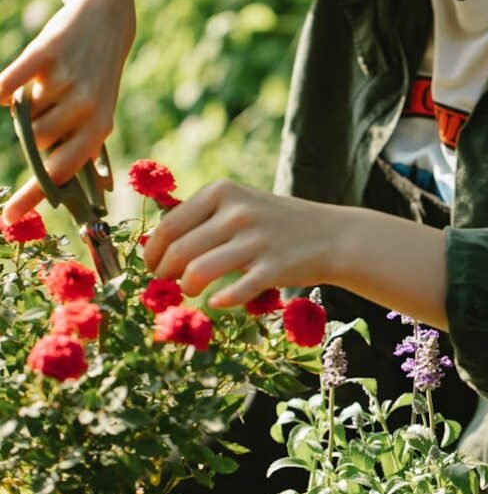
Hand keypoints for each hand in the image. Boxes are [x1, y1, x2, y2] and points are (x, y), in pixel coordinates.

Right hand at [0, 0, 134, 221]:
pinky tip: (1, 88)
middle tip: (48, 105)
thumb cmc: (97, 76)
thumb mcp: (100, 112)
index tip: (8, 218)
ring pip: (22, 115)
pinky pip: (9, 83)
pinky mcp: (47, 52)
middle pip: (35, 142)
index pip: (62, 171)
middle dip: (33, 131)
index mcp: (100, 127)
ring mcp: (67, 79)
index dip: (34, 195)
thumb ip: (83, 148)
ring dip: (24, 106)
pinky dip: (1, 88)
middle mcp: (87, 106)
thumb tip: (86, 192)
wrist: (105, 20)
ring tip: (46, 87)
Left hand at [143, 178, 448, 328]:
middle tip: (166, 284)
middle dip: (164, 273)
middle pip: (179, 251)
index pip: (170, 225)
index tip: (151, 267)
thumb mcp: (239, 203)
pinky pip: (233, 292)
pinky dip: (220, 300)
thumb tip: (155, 244)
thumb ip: (201, 217)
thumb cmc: (274, 222)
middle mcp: (237, 212)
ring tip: (190, 291)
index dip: (153, 251)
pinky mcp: (272, 268)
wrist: (331, 235)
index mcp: (223, 192)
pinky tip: (218, 301)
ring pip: (198, 272)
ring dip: (186, 287)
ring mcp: (256, 240)